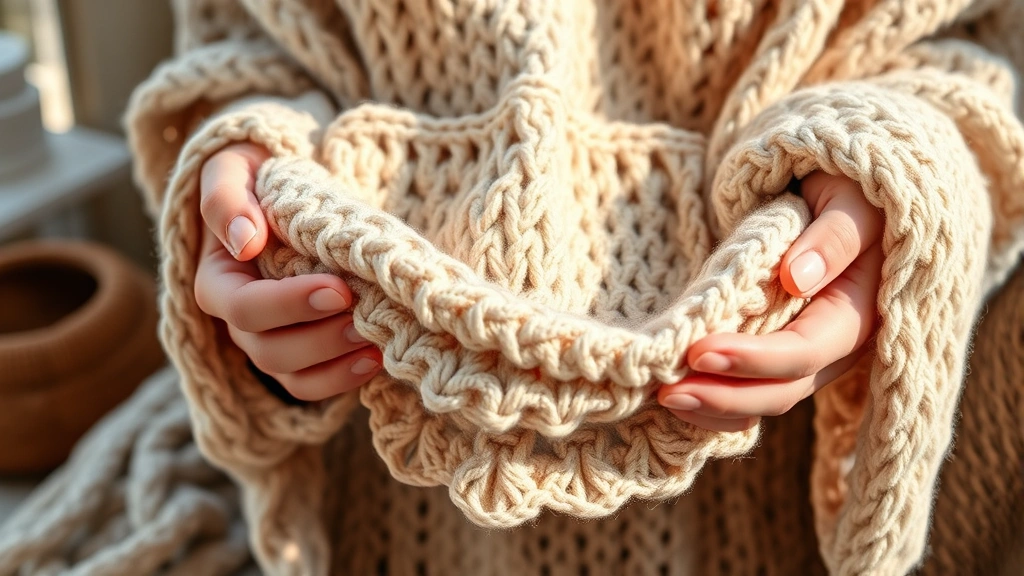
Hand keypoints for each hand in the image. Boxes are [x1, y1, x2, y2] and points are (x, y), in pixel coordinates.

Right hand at [194, 142, 381, 400]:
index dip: (289, 304)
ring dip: (335, 363)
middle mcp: (238, 320)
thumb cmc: (257, 176)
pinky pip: (312, 384)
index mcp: (217, 279)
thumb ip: (228, 199)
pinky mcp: (299, 355)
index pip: (244, 306)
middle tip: (364, 316)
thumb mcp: (234, 169)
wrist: (287, 191)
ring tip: (376, 342)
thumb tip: (244, 242)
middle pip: (268, 349)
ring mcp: (268, 341)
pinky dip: (342, 379)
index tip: (338, 289)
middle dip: (321, 338)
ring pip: (291, 375)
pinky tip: (375, 359)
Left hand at [658, 172, 882, 431]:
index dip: (753, 360)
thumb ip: (832, 236)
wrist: (846, 194)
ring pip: (766, 400)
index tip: (699, 353)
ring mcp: (812, 358)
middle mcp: (838, 347)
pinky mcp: (785, 356)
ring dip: (716, 408)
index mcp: (856, 312)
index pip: (804, 351)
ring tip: (665, 399)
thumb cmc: (848, 190)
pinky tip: (681, 400)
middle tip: (667, 393)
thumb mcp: (849, 199)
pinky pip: (755, 393)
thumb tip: (798, 277)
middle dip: (724, 397)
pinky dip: (719, 405)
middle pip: (783, 390)